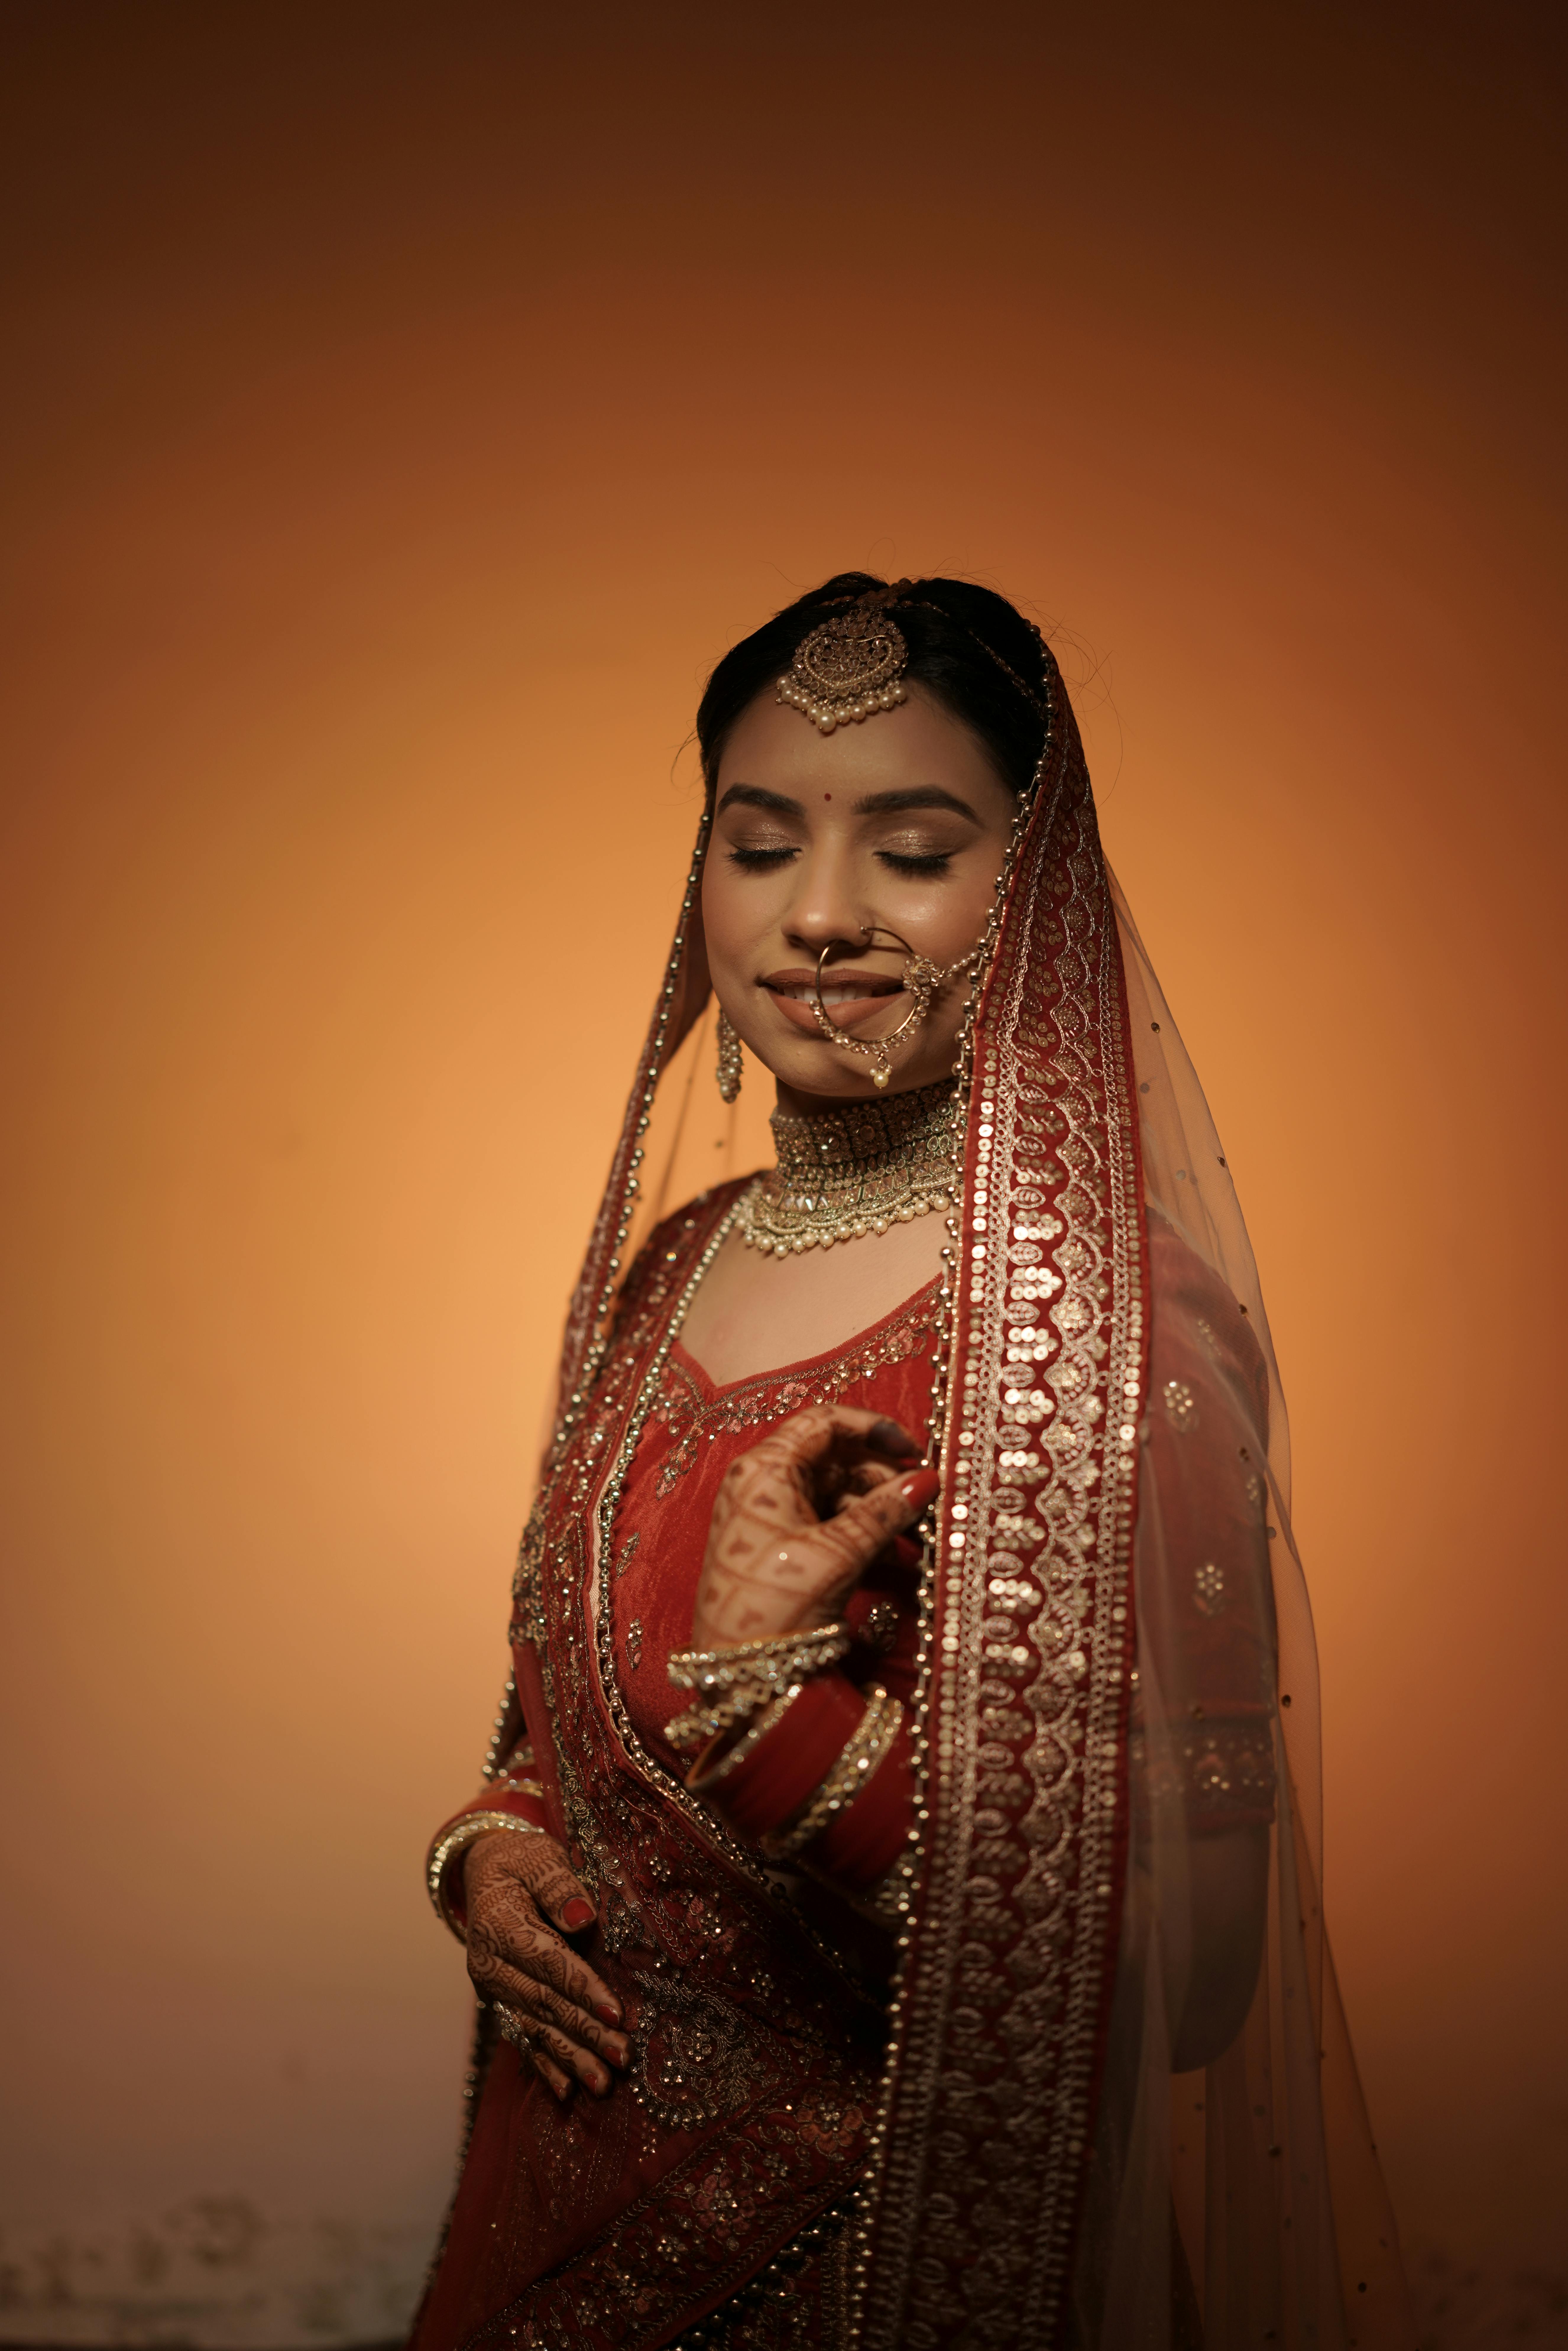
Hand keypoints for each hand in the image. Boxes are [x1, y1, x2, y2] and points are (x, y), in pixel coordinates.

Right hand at [461, 1829, 629, 2101]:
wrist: (486, 1871)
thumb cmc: (522, 1860)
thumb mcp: (539, 1856)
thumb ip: (558, 1885)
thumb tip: (582, 1917)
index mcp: (499, 1925)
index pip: (547, 1962)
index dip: (582, 1988)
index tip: (616, 2012)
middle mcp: (489, 1964)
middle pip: (544, 2002)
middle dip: (585, 2032)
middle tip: (622, 2057)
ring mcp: (492, 1988)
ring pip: (535, 2027)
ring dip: (571, 2057)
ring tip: (603, 2083)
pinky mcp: (500, 2002)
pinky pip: (522, 2036)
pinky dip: (545, 2065)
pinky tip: (566, 2091)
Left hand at [691, 1404, 939, 1650]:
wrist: (739, 1669)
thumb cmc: (775, 1602)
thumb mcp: (839, 1552)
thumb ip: (885, 1512)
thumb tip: (928, 1479)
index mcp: (765, 1469)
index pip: (824, 1422)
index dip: (872, 1429)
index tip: (913, 1450)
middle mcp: (764, 1484)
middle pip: (835, 1460)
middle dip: (884, 1480)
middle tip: (927, 1500)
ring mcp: (771, 1516)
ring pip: (837, 1496)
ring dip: (880, 1513)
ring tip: (920, 1537)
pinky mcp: (782, 1546)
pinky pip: (830, 1526)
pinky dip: (863, 1537)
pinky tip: (898, 1560)